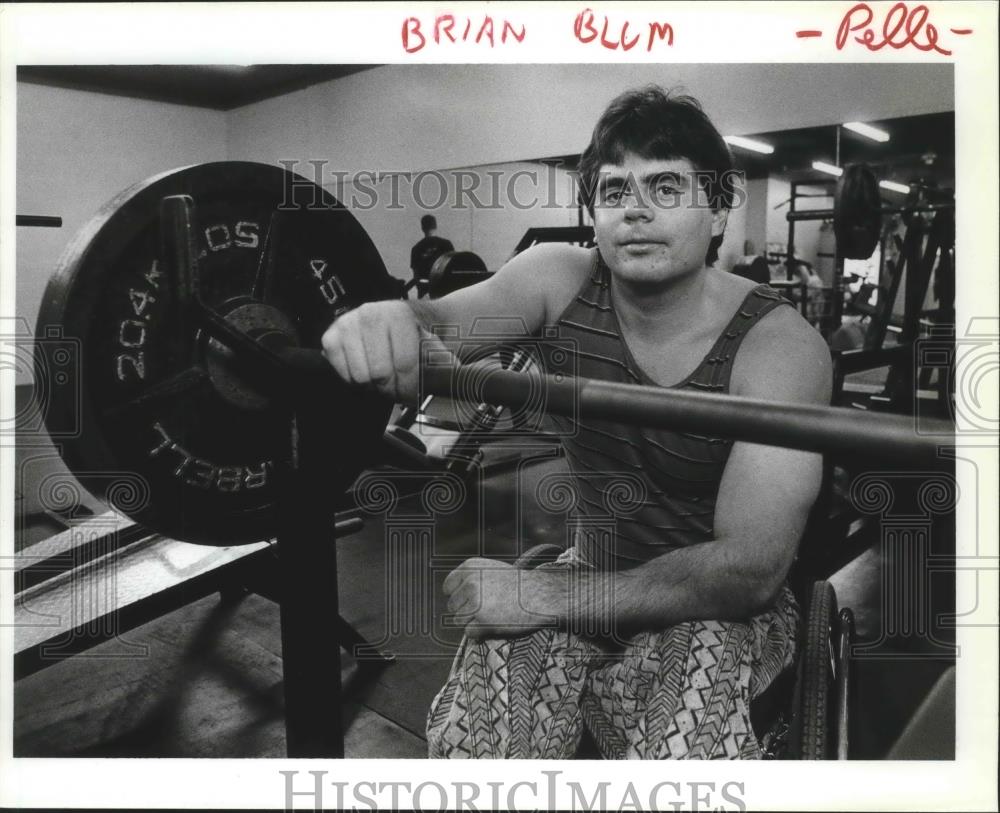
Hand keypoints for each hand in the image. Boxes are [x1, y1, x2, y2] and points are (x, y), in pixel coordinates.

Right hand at [321, 300, 448, 401]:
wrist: (401, 322)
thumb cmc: (419, 339)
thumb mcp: (436, 348)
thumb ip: (442, 365)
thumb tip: (449, 381)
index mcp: (399, 315)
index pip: (404, 365)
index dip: (411, 386)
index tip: (416, 392)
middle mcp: (370, 314)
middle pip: (380, 374)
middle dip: (392, 387)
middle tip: (399, 387)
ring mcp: (348, 324)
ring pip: (360, 377)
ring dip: (373, 385)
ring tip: (384, 378)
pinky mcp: (331, 337)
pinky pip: (341, 372)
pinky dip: (354, 379)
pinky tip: (367, 370)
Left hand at [442, 557, 562, 639]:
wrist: (541, 594)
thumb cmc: (519, 584)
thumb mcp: (492, 570)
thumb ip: (471, 578)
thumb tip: (453, 595)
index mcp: (470, 567)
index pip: (448, 587)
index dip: (458, 596)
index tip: (470, 599)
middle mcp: (469, 582)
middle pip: (452, 606)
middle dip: (466, 611)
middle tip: (486, 609)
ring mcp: (475, 601)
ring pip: (459, 621)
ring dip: (473, 622)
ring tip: (492, 615)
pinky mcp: (483, 620)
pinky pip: (469, 633)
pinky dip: (480, 633)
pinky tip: (494, 624)